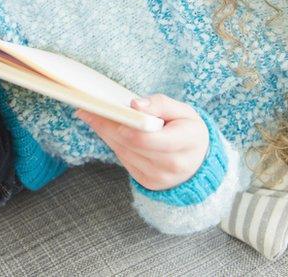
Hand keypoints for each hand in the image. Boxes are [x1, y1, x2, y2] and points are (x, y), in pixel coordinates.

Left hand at [75, 94, 208, 190]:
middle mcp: (173, 164)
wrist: (198, 161)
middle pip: (130, 144)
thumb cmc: (188, 130)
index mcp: (187, 142)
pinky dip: (114, 143)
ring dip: (106, 133)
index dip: (128, 126)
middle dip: (109, 125)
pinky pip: (124, 159)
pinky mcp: (148, 182)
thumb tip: (135, 105)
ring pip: (123, 152)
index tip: (111, 111)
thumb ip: (160, 104)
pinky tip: (106, 129)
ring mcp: (160, 177)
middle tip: (89, 108)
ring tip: (92, 114)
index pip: (148, 138)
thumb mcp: (183, 111)